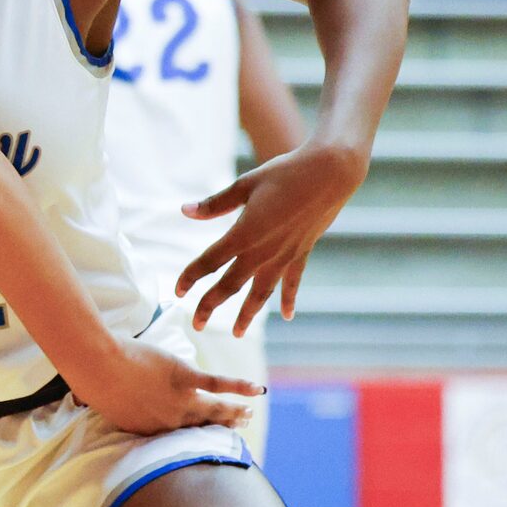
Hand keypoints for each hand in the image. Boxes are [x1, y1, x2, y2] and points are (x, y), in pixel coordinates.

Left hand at [70, 336, 261, 437]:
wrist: (99, 366)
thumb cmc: (95, 383)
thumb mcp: (108, 406)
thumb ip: (117, 408)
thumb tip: (101, 404)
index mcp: (151, 430)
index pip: (179, 439)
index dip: (195, 440)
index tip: (207, 442)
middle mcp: (170, 422)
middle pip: (203, 427)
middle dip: (222, 428)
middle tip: (239, 429)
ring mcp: (180, 401)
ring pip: (215, 409)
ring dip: (234, 412)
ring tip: (247, 414)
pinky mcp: (186, 378)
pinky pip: (219, 385)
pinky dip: (240, 388)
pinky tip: (257, 391)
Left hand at [176, 140, 367, 333]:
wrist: (330, 172)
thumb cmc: (285, 172)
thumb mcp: (245, 184)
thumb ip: (215, 203)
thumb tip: (185, 211)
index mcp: (244, 233)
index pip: (209, 261)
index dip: (190, 277)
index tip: (176, 292)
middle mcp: (263, 251)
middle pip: (230, 285)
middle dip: (211, 306)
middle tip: (196, 325)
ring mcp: (284, 255)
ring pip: (260, 293)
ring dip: (247, 314)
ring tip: (237, 334)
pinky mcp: (302, 253)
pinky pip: (293, 283)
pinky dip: (289, 300)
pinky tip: (287, 316)